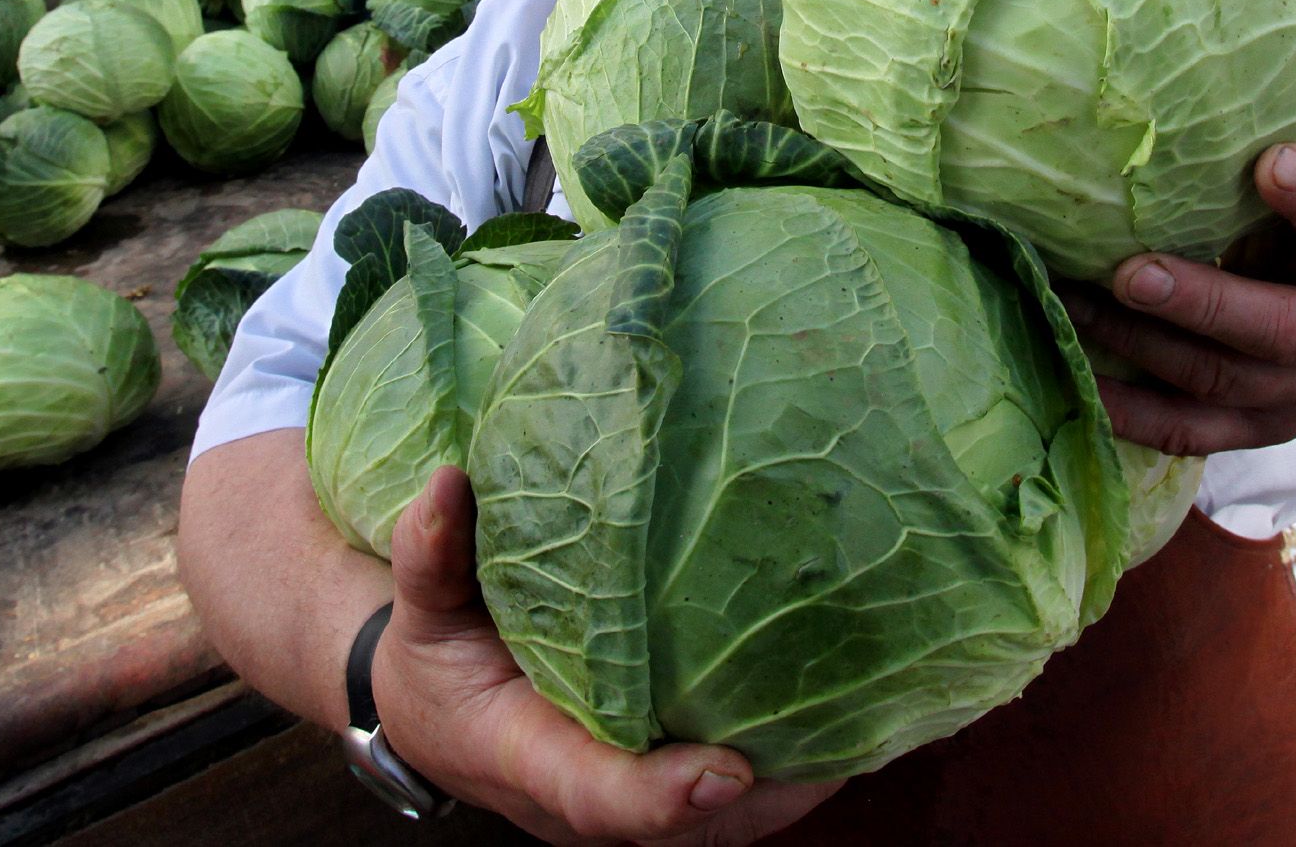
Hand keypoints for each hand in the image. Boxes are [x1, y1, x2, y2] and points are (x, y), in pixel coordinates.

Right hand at [375, 466, 840, 845]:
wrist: (429, 711)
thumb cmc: (436, 658)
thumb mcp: (421, 607)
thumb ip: (431, 553)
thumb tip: (447, 482)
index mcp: (523, 752)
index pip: (593, 792)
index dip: (658, 794)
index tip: (724, 773)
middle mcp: (582, 793)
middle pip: (686, 825)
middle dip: (766, 795)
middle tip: (847, 742)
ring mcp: (623, 796)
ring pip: (721, 822)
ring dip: (793, 782)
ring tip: (874, 726)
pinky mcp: (652, 778)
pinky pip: (728, 799)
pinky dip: (786, 767)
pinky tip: (847, 714)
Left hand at [1060, 72, 1295, 456]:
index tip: (1273, 162)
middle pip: (1276, 329)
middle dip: (1203, 303)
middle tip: (1130, 271)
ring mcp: (1293, 396)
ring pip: (1213, 377)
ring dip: (1137, 342)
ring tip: (1070, 298)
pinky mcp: (1248, 433)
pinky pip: (1183, 431)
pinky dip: (1126, 411)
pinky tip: (1072, 373)